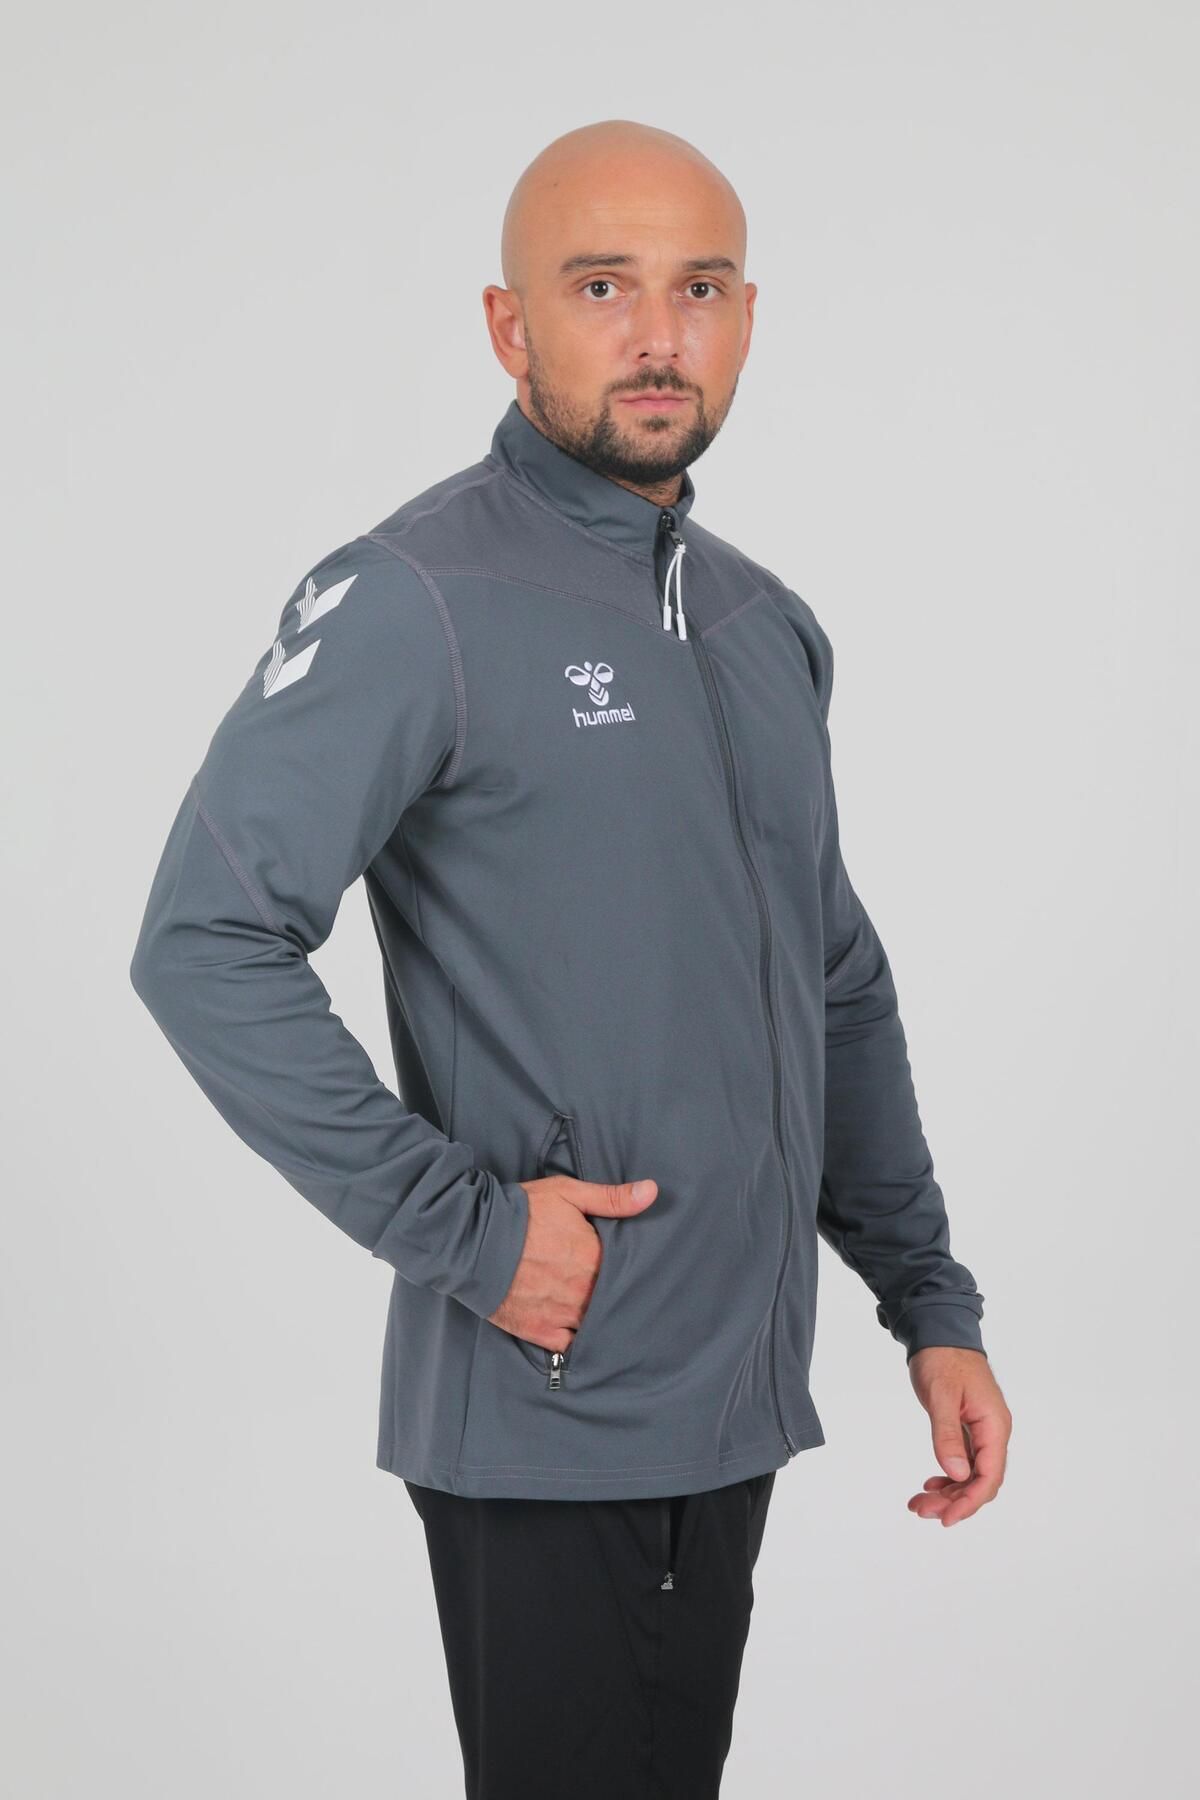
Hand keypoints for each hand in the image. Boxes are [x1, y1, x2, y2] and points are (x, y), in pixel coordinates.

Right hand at [487, 1175, 657, 1351]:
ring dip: (595, 1318)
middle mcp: (583, 1291)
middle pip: (610, 1300)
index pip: (626, 1272)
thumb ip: (612, 1198)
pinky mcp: (539, 1331)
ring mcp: (561, 1314)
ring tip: (594, 1309)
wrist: (471, 1239)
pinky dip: (573, 1340)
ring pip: (593, 1325)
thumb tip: (652, 1192)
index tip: (626, 1269)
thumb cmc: (522, 1212)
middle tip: (610, 1290)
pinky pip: (568, 1346)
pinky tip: (573, 1330)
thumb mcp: (568, 1194)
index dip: (626, 1271)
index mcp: (594, 1258)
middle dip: (611, 1295)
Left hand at [906, 1346, 1011, 1527]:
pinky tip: (930, 1483)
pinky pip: (963, 1461)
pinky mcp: (968, 1428)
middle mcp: (992, 1432)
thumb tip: (956, 1474)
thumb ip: (947, 1435)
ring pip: (971, 1474)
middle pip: (980, 1480)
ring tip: (919, 1502)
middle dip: (954, 1501)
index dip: (969, 1501)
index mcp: (994, 1425)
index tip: (946, 1518)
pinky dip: (947, 1476)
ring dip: (948, 1492)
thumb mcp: (942, 1396)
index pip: (989, 1476)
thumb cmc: (942, 1358)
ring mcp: (981, 1431)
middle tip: (921, 1509)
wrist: (939, 1332)